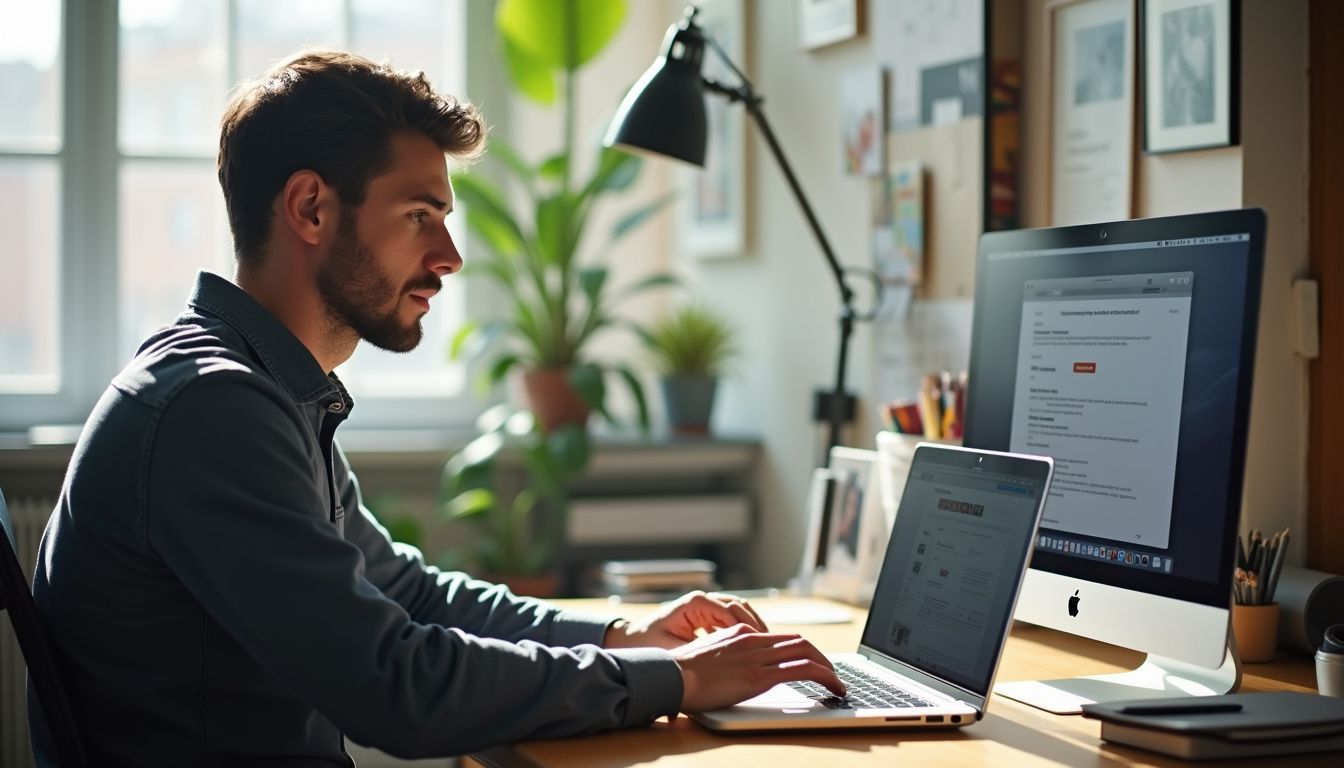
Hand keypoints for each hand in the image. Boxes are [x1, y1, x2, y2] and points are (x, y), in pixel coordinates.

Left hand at [604, 590, 766, 650]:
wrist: (632, 641)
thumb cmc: (648, 646)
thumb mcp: (672, 652)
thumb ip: (696, 654)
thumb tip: (718, 662)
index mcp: (695, 603)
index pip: (729, 610)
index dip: (747, 628)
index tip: (758, 644)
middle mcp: (702, 600)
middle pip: (739, 606)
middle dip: (755, 624)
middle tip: (769, 644)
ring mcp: (705, 606)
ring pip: (738, 609)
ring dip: (752, 624)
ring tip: (766, 644)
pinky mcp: (706, 615)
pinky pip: (731, 617)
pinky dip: (744, 627)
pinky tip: (752, 644)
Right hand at [671, 624, 845, 711]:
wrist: (670, 675)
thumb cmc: (681, 672)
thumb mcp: (708, 655)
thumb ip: (725, 656)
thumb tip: (731, 667)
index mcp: (740, 634)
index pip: (781, 637)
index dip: (801, 649)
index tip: (810, 662)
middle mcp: (753, 639)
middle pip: (799, 641)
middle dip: (820, 656)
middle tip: (830, 673)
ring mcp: (757, 657)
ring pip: (806, 652)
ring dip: (828, 668)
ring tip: (837, 684)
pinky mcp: (759, 676)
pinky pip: (802, 671)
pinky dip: (825, 677)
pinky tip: (833, 688)